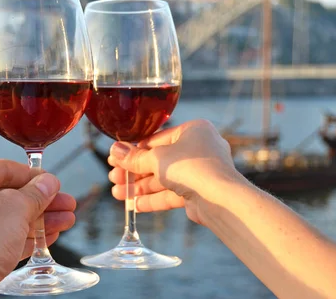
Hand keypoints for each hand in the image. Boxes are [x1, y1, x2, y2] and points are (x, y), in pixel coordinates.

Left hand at [0, 160, 75, 296]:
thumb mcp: (13, 209)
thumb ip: (35, 194)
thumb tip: (48, 183)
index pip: (4, 168)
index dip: (35, 177)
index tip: (55, 184)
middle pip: (7, 195)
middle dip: (41, 202)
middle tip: (66, 205)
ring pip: (6, 219)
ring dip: (37, 221)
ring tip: (64, 222)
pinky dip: (23, 238)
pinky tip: (46, 238)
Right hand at [108, 119, 248, 224]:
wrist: (222, 200)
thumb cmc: (192, 168)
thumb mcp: (157, 159)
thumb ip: (134, 157)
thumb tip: (114, 151)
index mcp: (193, 130)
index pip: (157, 139)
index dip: (134, 150)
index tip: (116, 159)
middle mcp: (199, 149)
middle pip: (159, 161)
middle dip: (134, 172)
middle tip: (114, 178)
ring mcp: (200, 173)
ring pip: (164, 179)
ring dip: (140, 187)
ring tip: (118, 194)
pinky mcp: (200, 193)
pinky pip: (172, 194)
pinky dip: (154, 199)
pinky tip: (134, 206)